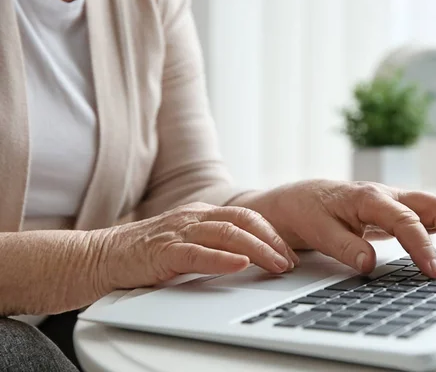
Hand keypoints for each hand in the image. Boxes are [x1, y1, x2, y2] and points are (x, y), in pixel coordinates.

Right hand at [96, 203, 297, 291]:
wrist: (102, 256)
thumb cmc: (147, 252)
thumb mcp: (187, 241)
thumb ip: (214, 243)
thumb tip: (250, 257)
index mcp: (202, 213)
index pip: (247, 217)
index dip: (272, 233)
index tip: (289, 253)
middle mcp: (194, 216)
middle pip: (244, 221)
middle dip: (272, 241)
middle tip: (291, 261)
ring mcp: (179, 231)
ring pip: (228, 234)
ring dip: (257, 250)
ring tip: (276, 265)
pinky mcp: (163, 251)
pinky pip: (198, 253)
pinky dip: (222, 259)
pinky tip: (239, 265)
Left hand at [232, 180, 435, 277]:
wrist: (296, 199)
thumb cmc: (305, 210)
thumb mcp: (317, 230)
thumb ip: (344, 246)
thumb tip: (369, 264)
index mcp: (369, 197)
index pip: (405, 221)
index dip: (422, 247)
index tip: (433, 272)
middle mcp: (387, 195)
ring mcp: (394, 201)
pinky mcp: (394, 210)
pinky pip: (427, 216)